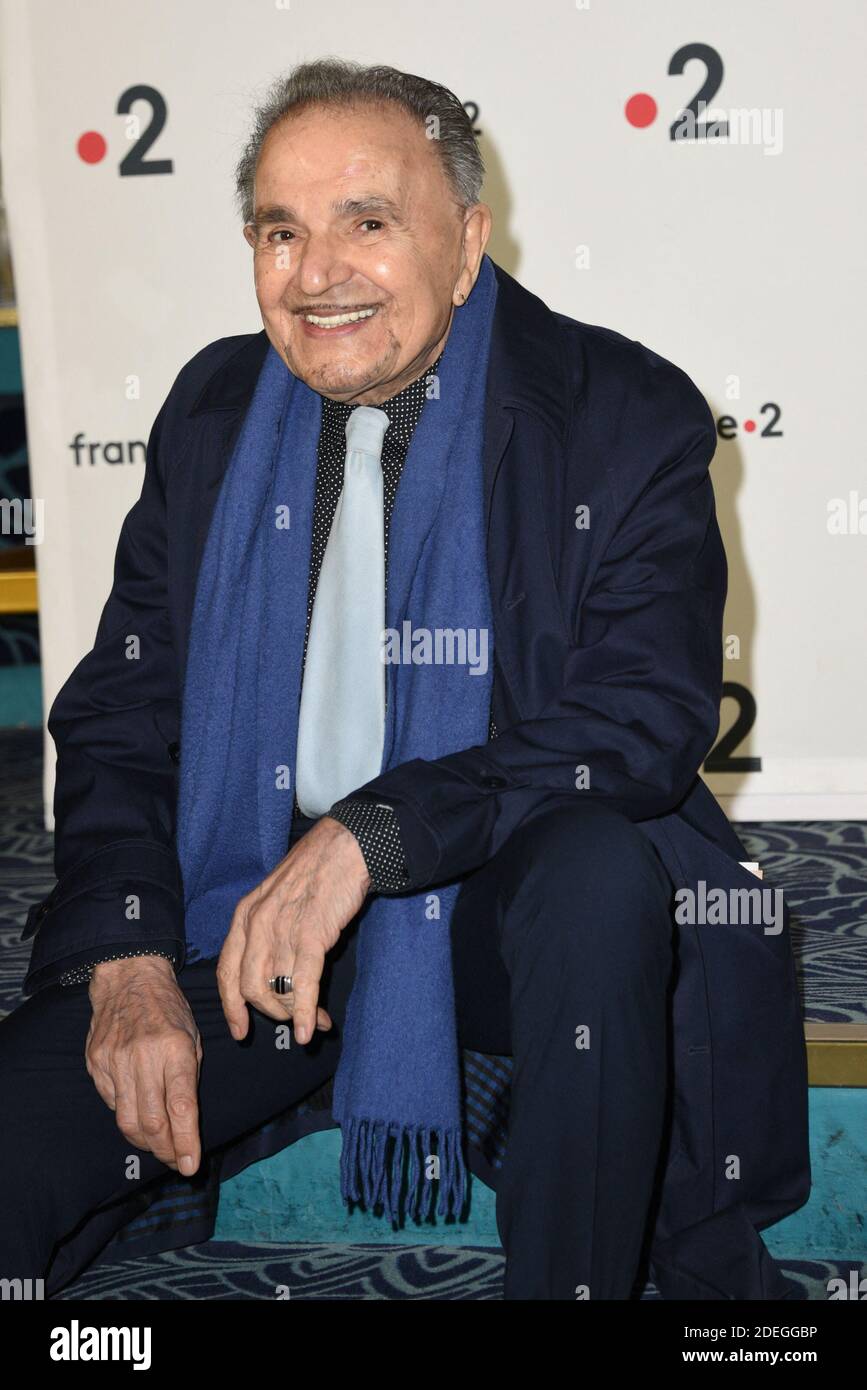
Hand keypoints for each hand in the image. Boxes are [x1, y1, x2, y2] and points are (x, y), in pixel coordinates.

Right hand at [85, 955, 201, 1175]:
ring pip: (127, 1120)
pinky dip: (127, 1117)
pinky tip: (138, 1118)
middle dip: (167, 1150)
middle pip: (152, 1122)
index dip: (186, 1141)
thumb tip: (186, 1123)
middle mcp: (143, 1056)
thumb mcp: (192, 1036)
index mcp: (175, 1047)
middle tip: (177, 1162)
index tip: (191, 1165)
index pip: (181, 1106)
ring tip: (160, 1149)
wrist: (129, 977)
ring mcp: (115, 1060)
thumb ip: (189, 1077)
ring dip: (146, 1143)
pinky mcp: (96, 1063)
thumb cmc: (168, 1008)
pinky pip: (111, 1104)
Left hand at [217, 816, 369, 1045]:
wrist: (345, 846)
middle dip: (273, 1013)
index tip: (240, 1031)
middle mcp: (257, 924)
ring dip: (296, 1014)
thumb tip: (277, 976)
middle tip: (294, 1020)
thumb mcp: (277, 899)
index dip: (232, 1006)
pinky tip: (313, 1030)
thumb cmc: (316, 872)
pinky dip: (306, 1012)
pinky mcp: (311, 934)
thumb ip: (270, 933)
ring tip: (319, 1021)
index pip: (226, 972)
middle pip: (250, 988)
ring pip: (277, 990)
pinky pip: (303, 983)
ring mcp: (282, 929)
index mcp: (245, 915)